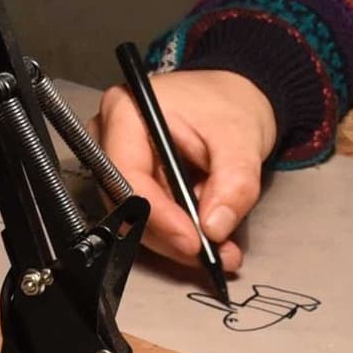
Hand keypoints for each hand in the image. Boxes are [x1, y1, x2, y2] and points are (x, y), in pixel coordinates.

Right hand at [95, 68, 277, 274]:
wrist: (235, 98)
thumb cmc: (230, 104)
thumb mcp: (241, 139)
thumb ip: (233, 182)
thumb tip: (214, 228)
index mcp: (127, 112)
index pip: (127, 175)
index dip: (157, 215)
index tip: (193, 240)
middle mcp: (111, 137)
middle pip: (126, 203)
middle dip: (170, 235)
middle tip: (212, 254)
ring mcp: (118, 161)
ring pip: (135, 218)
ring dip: (176, 240)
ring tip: (220, 250)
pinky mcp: (132, 181)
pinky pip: (147, 217)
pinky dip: (178, 234)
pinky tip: (209, 240)